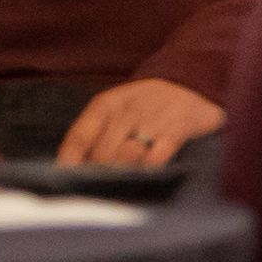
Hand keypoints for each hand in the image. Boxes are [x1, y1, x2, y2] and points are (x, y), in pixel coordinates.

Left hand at [53, 77, 221, 173]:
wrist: (194, 83)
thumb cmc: (147, 103)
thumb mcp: (116, 107)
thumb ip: (92, 132)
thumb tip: (69, 166)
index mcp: (107, 103)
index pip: (78, 138)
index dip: (69, 162)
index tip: (67, 179)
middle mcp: (127, 110)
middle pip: (101, 154)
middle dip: (101, 171)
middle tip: (106, 179)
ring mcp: (153, 120)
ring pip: (124, 158)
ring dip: (124, 170)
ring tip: (128, 171)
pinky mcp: (177, 130)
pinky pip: (153, 161)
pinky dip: (145, 171)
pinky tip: (146, 171)